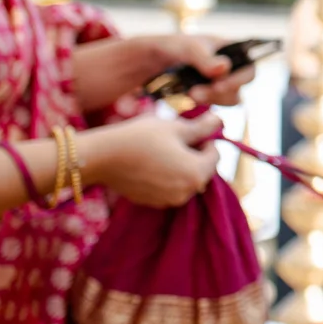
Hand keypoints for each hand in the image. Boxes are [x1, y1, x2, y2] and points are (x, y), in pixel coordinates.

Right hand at [83, 113, 222, 207]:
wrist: (102, 157)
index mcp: (197, 174)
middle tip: (172, 140)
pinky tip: (148, 164)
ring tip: (159, 151)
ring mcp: (168, 201)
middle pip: (202, 169)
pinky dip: (166, 176)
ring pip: (185, 179)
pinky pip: (169, 187)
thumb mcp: (176, 127)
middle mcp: (187, 193)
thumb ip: (202, 128)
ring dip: (180, 165)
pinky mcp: (152, 203)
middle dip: (193, 154)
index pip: (215, 154)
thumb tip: (220, 120)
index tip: (186, 130)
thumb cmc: (141, 137)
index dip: (204, 139)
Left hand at [142, 34, 253, 105]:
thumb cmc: (173, 46)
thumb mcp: (188, 49)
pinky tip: (187, 97)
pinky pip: (214, 103)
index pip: (248, 67)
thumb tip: (225, 68)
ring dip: (212, 99)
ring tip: (190, 95)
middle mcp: (230, 66)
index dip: (239, 79)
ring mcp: (219, 80)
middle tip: (197, 94)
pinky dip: (203, 102)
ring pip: (228, 97)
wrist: (151, 59)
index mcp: (232, 49)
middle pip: (239, 86)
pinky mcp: (208, 93)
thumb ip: (205, 59)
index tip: (218, 86)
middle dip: (220, 92)